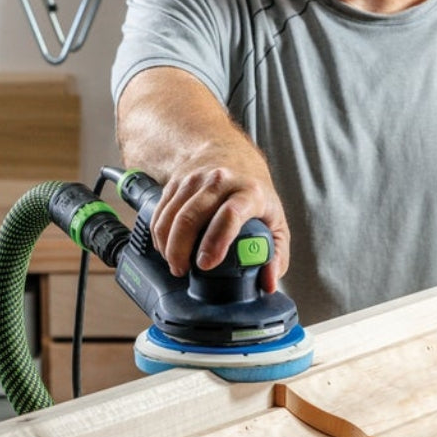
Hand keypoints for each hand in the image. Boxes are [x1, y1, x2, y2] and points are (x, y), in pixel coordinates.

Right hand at [149, 151, 289, 292]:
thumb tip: (268, 283)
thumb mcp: (275, 220)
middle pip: (191, 217)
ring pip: (172, 215)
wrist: (231, 153)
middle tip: (183, 270)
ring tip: (174, 263)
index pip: (230, 215)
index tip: (206, 264)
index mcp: (249, 191)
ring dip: (167, 245)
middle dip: (181, 250)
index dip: (216, 242)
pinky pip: (161, 211)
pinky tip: (165, 247)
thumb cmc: (254, 191)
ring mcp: (196, 179)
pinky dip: (159, 233)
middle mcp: (221, 181)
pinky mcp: (177, 181)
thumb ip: (276, 255)